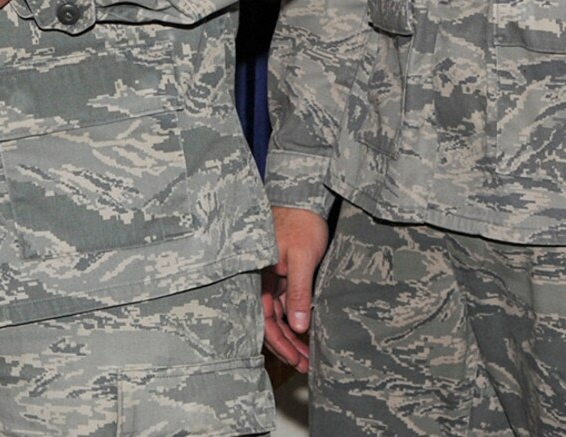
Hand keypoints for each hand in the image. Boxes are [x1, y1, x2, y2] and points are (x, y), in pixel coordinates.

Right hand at [263, 206, 329, 370]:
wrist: (304, 198)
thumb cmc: (301, 224)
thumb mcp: (302, 260)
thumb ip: (298, 292)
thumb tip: (298, 326)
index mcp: (258, 276)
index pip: (263, 318)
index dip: (278, 342)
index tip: (295, 359)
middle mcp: (260, 279)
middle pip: (269, 320)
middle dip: (286, 345)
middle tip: (305, 366)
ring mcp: (271, 278)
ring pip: (278, 314)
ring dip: (292, 334)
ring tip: (308, 356)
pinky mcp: (282, 274)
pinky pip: (285, 302)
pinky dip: (294, 318)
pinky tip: (304, 331)